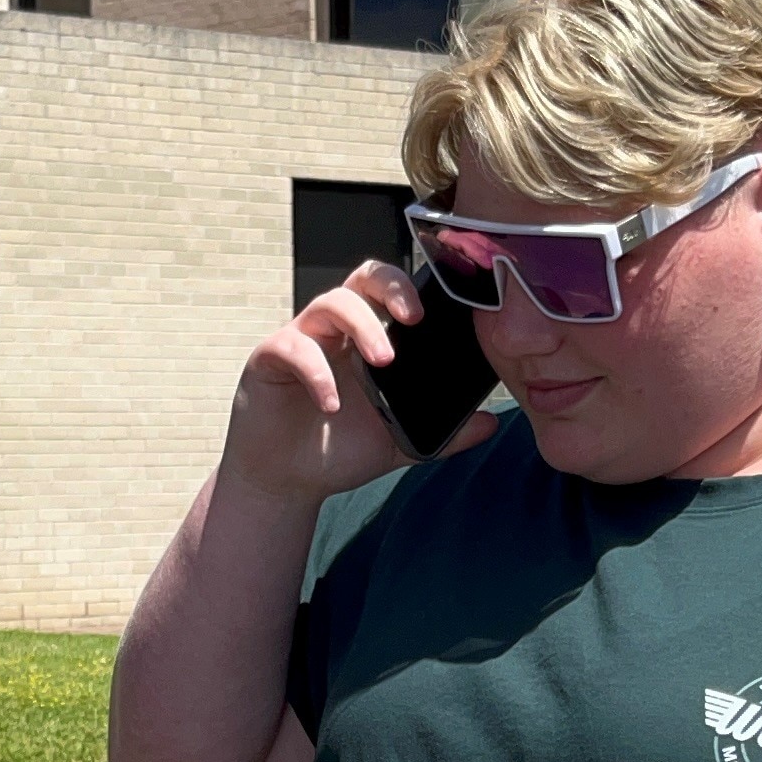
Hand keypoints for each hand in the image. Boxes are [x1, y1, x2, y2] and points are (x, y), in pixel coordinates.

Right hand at [220, 262, 496, 505]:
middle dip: (391, 287)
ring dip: (362, 326)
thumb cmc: (338, 450)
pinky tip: (332, 404)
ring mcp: (301, 339)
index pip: (389, 292)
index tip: (440, 314)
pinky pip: (293, 348)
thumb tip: (491, 423)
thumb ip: (443, 432)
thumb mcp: (401, 442)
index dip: (413, 290)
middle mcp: (334, 330)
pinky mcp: (269, 360)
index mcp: (366, 338)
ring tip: (383, 361)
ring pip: (330, 303)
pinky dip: (317, 372)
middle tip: (415, 319)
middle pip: (361, 279)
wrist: (287, 482)